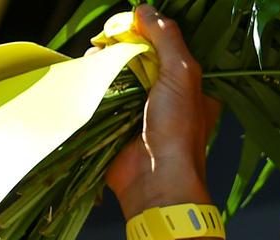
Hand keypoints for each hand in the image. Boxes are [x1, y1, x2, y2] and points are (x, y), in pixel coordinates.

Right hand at [106, 5, 220, 215]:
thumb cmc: (178, 131)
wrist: (156, 182)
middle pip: (141, 56)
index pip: (169, 47)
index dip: (149, 31)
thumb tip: (144, 9)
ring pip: (118, 71)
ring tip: (99, 54)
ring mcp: (141, 110)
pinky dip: (94, 78)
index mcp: (191, 87)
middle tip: (111, 37)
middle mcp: (168, 96)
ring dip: (106, 58)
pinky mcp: (116, 122)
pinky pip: (102, 92)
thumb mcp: (182, 75)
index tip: (133, 22)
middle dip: (123, 42)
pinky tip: (89, 70)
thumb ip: (167, 38)